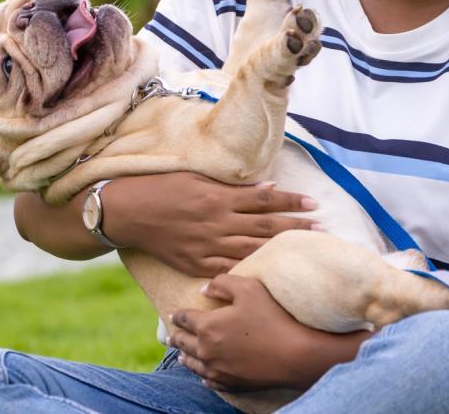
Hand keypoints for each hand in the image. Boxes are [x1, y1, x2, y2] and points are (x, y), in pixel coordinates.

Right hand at [103, 173, 319, 276]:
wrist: (127, 213)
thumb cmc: (160, 187)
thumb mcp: (196, 177)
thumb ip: (232, 185)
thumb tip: (267, 188)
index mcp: (217, 197)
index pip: (265, 199)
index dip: (291, 201)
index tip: (313, 203)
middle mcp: (216, 223)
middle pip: (265, 226)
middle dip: (295, 227)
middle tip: (322, 230)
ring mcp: (206, 246)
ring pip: (253, 249)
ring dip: (281, 249)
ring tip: (305, 250)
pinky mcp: (196, 264)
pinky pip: (230, 268)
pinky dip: (251, 268)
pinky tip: (270, 270)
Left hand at [168, 274, 343, 391]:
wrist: (295, 355)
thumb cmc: (272, 318)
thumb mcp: (248, 288)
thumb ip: (222, 284)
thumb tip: (204, 289)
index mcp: (206, 326)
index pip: (183, 319)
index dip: (177, 315)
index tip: (173, 314)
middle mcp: (205, 350)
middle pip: (183, 343)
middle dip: (176, 336)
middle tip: (171, 335)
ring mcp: (217, 370)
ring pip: (192, 364)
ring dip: (185, 357)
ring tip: (181, 355)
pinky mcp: (230, 384)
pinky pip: (208, 381)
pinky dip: (202, 376)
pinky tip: (203, 375)